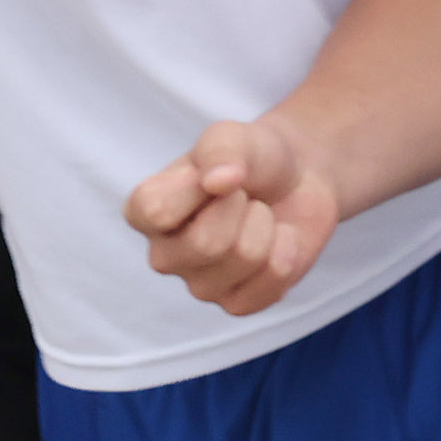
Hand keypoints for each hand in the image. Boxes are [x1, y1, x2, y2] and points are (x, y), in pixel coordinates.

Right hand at [126, 118, 341, 314]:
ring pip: (244, 258)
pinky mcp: (237, 303)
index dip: (195, 187)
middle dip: (241, 207)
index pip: (155, 211)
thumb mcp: (231, 137)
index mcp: (144, 213)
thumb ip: (220, 152)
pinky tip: (278, 239)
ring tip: (259, 214)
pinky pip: (269, 285)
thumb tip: (217, 183)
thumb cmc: (250, 157)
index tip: (212, 174)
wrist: (297, 178)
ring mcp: (200, 284)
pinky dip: (286, 252)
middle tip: (243, 195)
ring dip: (266, 225)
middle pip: (205, 244)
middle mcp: (164, 255)